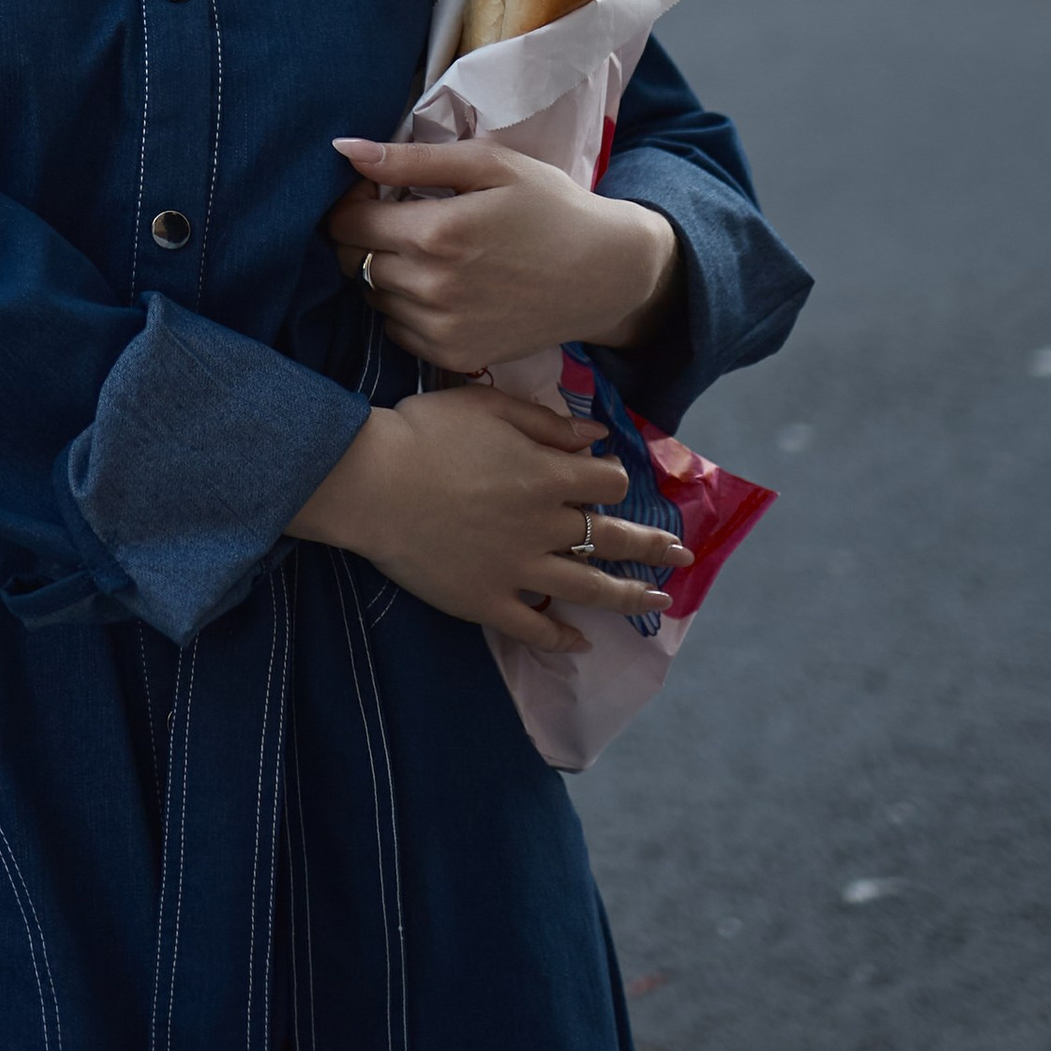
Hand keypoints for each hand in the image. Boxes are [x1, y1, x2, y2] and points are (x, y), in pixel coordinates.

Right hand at [288, 387, 684, 654]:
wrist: (368, 482)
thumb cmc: (423, 433)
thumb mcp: (488, 406)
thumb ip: (546, 422)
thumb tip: (597, 436)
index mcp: (547, 477)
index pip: (608, 482)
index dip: (615, 478)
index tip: (609, 479)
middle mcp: (544, 527)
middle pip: (613, 538)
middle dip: (654, 546)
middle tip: (683, 555)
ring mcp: (518, 570)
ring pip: (588, 589)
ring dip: (628, 597)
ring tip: (656, 604)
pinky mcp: (487, 602)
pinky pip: (535, 628)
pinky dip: (561, 638)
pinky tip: (581, 644)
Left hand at [326, 136, 679, 372]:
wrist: (605, 274)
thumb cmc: (549, 207)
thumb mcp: (490, 164)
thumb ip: (411, 158)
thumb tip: (344, 150)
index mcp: (435, 233)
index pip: (347, 223)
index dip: (353, 203)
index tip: (376, 194)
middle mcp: (431, 287)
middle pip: (355, 260)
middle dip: (369, 237)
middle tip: (408, 221)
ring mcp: (442, 329)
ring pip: (374, 297)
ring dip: (387, 273)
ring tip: (432, 254)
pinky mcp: (454, 357)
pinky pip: (398, 331)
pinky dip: (407, 309)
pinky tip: (443, 287)